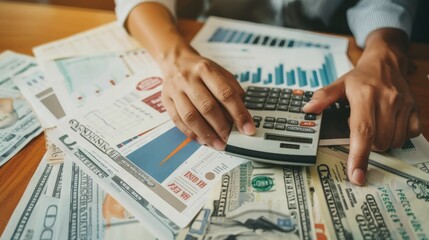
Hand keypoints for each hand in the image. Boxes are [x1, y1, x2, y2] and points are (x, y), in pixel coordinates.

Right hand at [159, 48, 255, 149]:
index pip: (225, 94)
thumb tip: (243, 115)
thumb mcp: (220, 72)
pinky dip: (191, 133)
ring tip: (218, 144)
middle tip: (230, 139)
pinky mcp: (166, 100)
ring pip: (191, 117)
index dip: (238, 113)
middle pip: (207, 107)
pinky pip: (178, 121)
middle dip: (221, 127)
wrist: (176, 61)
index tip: (247, 128)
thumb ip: (233, 91)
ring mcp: (175, 90)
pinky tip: (202, 140)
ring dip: (206, 134)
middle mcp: (188, 78)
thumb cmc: (201, 70)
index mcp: (206, 69)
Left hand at [303, 39, 420, 185]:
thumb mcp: (339, 84)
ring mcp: (403, 105)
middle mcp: (387, 100)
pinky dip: (397, 136)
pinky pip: (408, 135)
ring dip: (381, 142)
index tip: (355, 175)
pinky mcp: (415, 109)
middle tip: (361, 129)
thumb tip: (308, 109)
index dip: (358, 156)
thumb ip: (323, 97)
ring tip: (373, 125)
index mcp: (365, 95)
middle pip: (378, 142)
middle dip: (367, 144)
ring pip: (393, 142)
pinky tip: (388, 124)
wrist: (386, 63)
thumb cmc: (361, 78)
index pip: (362, 131)